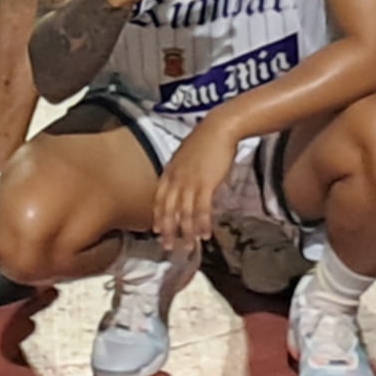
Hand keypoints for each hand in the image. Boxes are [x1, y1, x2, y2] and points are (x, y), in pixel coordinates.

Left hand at [154, 122, 239, 255]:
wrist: (218, 129)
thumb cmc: (205, 140)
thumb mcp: (185, 156)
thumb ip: (181, 171)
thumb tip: (184, 184)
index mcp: (169, 172)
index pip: (159, 199)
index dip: (158, 216)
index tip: (157, 230)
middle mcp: (176, 180)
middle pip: (168, 210)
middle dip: (168, 231)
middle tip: (169, 247)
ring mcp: (189, 183)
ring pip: (184, 214)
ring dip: (186, 232)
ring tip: (189, 247)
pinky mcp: (205, 184)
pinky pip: (202, 210)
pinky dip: (203, 224)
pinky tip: (206, 234)